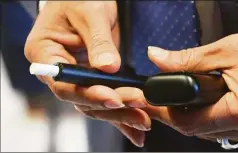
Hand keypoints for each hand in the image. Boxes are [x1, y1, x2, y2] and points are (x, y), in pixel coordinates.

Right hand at [25, 1, 149, 146]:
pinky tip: (135, 122)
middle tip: (138, 108)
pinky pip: (105, 97)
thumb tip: (108, 68)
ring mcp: (77, 77)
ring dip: (120, 113)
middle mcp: (59, 71)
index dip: (89, 94)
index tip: (113, 97)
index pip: (64, 84)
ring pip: (95, 103)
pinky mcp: (93, 78)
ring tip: (143, 120)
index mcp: (45, 54)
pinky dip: (121, 110)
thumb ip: (98, 42)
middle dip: (112, 106)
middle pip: (82, 99)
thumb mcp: (90, 13)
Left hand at [106, 29, 237, 144]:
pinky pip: (222, 131)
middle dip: (175, 116)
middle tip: (161, 100)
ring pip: (208, 134)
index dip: (165, 113)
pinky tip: (203, 106)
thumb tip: (157, 58)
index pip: (190, 122)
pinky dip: (208, 120)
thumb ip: (186, 59)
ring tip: (180, 101)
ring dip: (191, 118)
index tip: (149, 104)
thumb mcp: (222, 51)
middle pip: (197, 131)